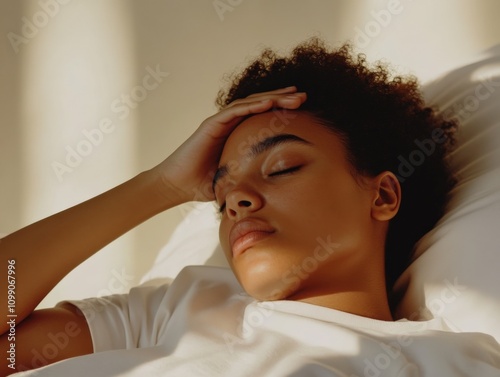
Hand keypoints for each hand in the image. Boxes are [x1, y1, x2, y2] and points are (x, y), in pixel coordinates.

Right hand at [152, 86, 306, 203]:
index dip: (281, 110)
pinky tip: (269, 102)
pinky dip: (252, 106)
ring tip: (293, 94)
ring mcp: (220, 122)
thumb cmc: (204, 185)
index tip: (301, 107)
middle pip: (260, 105)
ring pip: (250, 103)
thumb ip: (251, 178)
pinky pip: (234, 111)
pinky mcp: (211, 124)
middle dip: (282, 99)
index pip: (263, 117)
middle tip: (303, 96)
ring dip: (272, 97)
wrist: (178, 185)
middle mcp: (230, 123)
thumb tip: (274, 192)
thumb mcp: (235, 179)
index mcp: (237, 134)